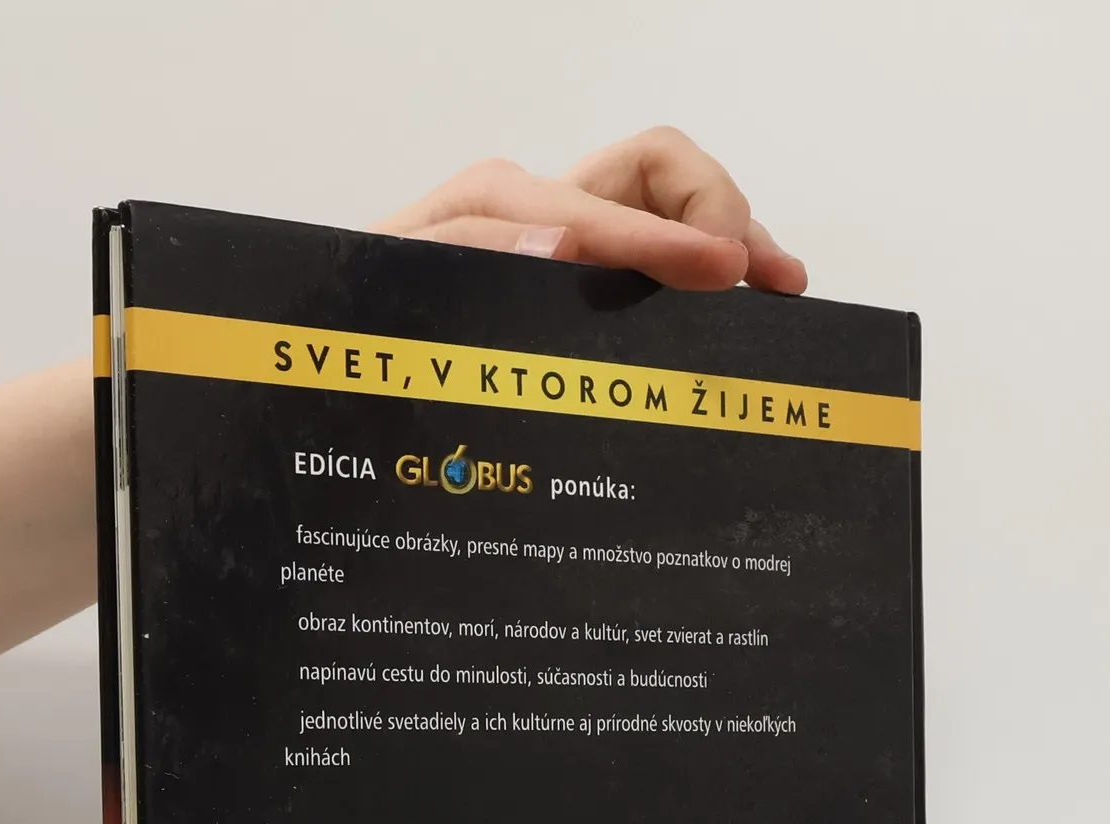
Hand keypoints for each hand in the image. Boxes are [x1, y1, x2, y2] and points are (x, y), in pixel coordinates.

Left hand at [374, 127, 806, 295]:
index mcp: (499, 207)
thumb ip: (471, 258)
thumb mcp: (393, 291)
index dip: (681, 236)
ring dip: (727, 234)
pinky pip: (652, 255)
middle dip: (722, 210)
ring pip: (670, 209)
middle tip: (763, 277)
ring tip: (775, 289)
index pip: (616, 204)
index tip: (734, 271)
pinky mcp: (568, 279)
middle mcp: (537, 212)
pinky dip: (702, 267)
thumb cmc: (355, 332)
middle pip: (660, 172)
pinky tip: (733, 308)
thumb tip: (560, 241)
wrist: (334, 365)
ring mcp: (559, 243)